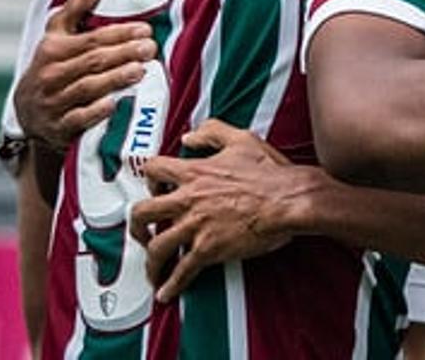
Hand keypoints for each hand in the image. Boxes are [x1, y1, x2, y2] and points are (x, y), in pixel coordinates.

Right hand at [13, 0, 154, 149]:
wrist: (29, 114)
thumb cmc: (51, 68)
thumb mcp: (56, 37)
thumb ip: (75, 9)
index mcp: (52, 50)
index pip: (91, 39)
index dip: (119, 33)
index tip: (145, 30)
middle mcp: (51, 75)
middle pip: (93, 61)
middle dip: (124, 53)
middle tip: (150, 48)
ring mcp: (54, 103)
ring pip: (88, 87)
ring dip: (115, 78)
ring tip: (141, 70)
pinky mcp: (59, 128)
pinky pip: (78, 118)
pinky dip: (96, 111)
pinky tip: (115, 103)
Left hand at [130, 120, 321, 301]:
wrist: (288, 200)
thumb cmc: (270, 173)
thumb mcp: (241, 139)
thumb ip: (212, 133)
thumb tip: (190, 137)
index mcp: (194, 173)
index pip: (153, 170)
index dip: (149, 180)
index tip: (153, 189)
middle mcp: (188, 200)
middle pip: (142, 213)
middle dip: (136, 226)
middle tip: (143, 233)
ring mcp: (196, 226)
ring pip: (156, 246)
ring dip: (150, 262)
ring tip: (153, 269)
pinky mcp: (208, 249)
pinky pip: (182, 271)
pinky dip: (171, 285)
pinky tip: (167, 292)